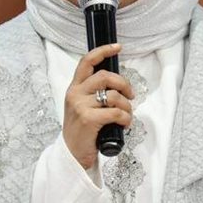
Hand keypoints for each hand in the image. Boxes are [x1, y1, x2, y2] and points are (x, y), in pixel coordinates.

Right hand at [62, 43, 133, 170]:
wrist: (72, 155)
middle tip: (131, 96)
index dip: (103, 51)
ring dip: (127, 106)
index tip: (117, 47)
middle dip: (124, 84)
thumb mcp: (82, 107)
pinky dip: (126, 118)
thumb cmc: (82, 132)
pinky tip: (124, 124)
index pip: (86, 61)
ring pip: (114, 96)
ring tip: (126, 116)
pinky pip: (116, 112)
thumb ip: (94, 94)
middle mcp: (75, 94)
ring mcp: (80, 106)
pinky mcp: (88, 119)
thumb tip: (117, 84)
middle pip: (105, 76)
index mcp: (74, 88)